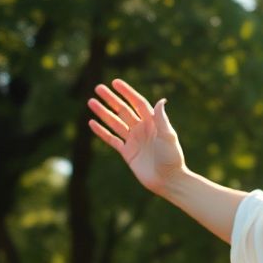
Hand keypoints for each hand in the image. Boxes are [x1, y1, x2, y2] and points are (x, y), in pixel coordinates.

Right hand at [87, 79, 185, 195]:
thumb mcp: (168, 136)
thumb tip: (161, 100)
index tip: (115, 82)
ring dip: (103, 112)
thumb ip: (161, 119)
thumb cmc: (171, 158)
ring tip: (91, 102)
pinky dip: (102, 131)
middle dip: (111, 99)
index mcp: (153, 122)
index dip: (127, 92)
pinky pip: (112, 139)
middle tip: (98, 88)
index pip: (137, 103)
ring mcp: (134, 140)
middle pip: (123, 110)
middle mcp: (142, 129)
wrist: (168, 180)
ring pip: (115, 122)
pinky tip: (92, 123)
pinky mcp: (127, 153)